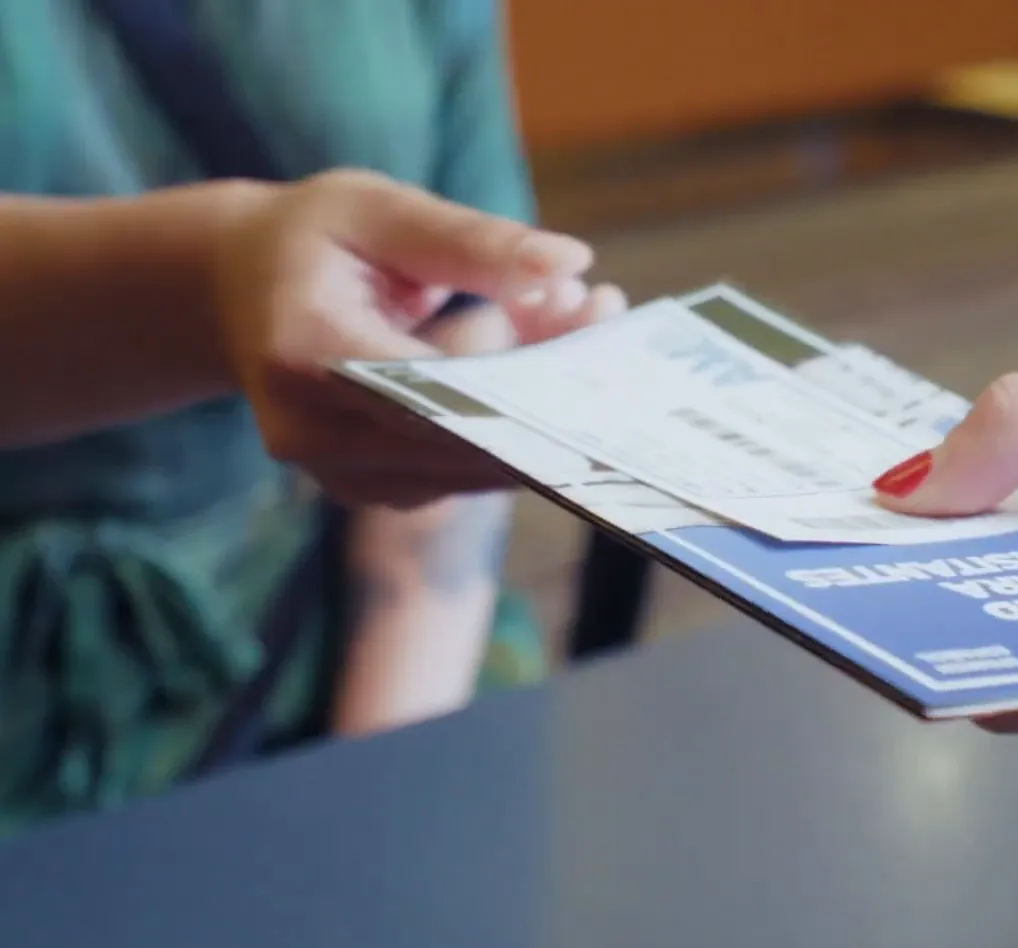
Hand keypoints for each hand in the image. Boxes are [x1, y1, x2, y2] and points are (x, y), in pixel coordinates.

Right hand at [211, 168, 625, 506]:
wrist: (238, 291)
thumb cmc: (309, 240)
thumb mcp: (378, 211)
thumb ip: (470, 240)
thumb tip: (568, 262)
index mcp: (303, 357)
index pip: (435, 386)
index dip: (526, 364)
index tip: (596, 319)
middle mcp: (316, 436)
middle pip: (469, 433)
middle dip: (550, 375)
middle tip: (606, 306)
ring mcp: (347, 477)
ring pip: (483, 458)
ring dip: (544, 396)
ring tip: (579, 310)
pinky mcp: (383, 491)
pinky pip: (473, 465)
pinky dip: (517, 415)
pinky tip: (541, 345)